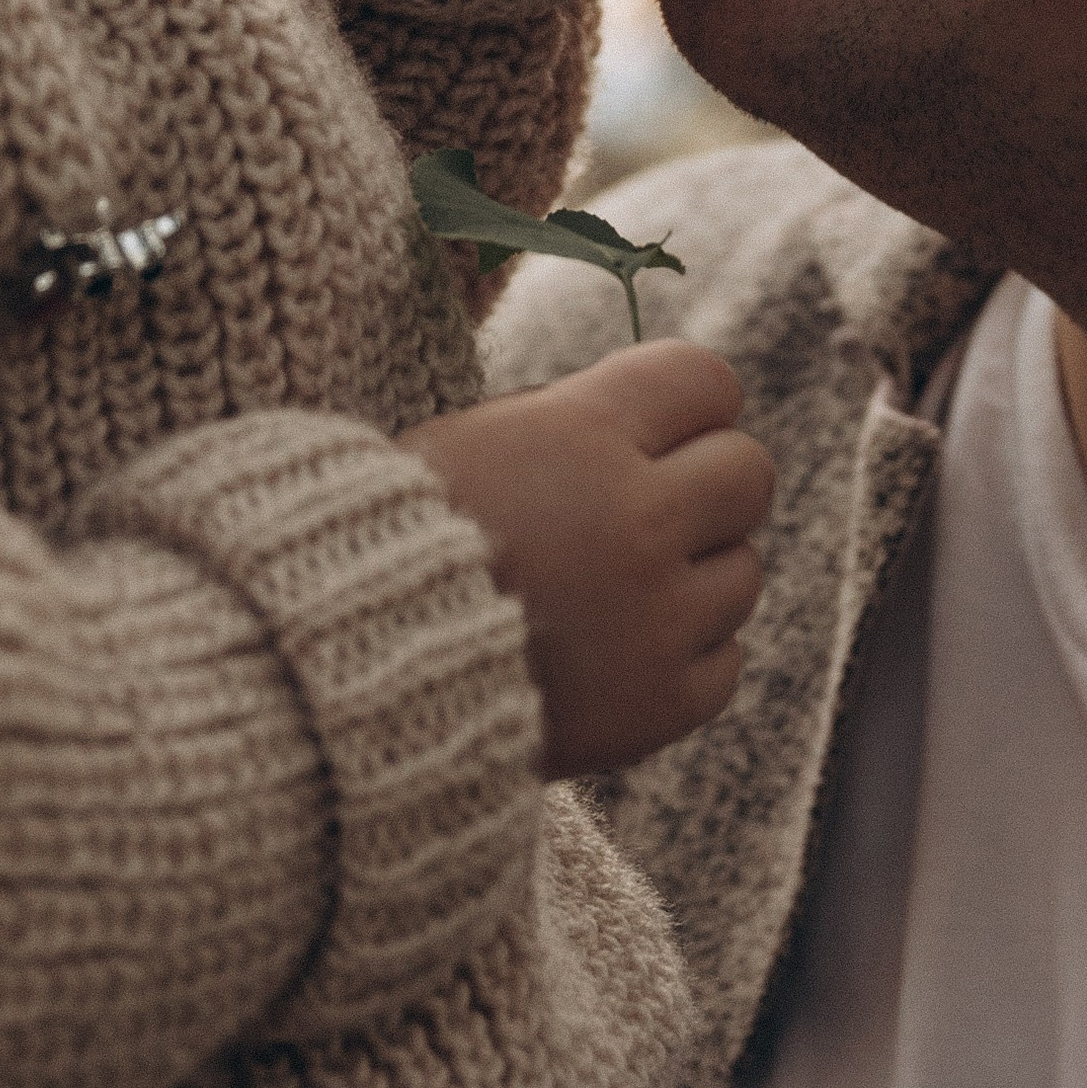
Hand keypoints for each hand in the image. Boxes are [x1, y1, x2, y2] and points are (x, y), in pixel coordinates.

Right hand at [400, 344, 771, 777]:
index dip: (689, 405)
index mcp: (582, 436)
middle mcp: (637, 519)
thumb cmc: (384, 547)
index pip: (707, 382)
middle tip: (647, 514)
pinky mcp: (659, 705)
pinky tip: (615, 657)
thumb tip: (657, 416)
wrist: (337, 682)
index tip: (664, 431)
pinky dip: (681, 661)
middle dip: (705, 488)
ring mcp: (658, 619)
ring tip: (608, 597)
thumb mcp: (468, 442)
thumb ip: (572, 423)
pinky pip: (725, 664)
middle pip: (749, 474)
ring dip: (691, 579)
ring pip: (743, 573)